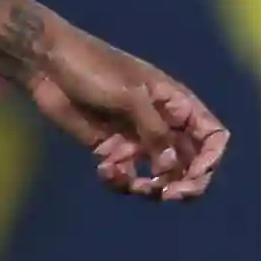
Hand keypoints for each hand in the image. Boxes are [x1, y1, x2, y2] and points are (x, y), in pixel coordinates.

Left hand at [20, 27, 231, 201]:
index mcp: (176, 104)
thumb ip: (154, 131)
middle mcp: (162, 125)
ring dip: (150, 188)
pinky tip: (104, 171)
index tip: (195, 175)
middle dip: (184, 183)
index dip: (211, 159)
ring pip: (159, 176)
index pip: (212, 136)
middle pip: (190, 164)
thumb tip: (169, 167)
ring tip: (132, 185)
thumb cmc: (93, 69)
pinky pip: (126, 176)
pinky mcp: (111, 150)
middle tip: (167, 194)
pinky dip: (120, 181)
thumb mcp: (130, 95)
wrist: (48, 66)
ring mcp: (137, 139)